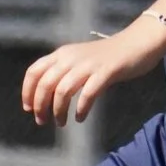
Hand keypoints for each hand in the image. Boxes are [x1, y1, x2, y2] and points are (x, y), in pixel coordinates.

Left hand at [22, 18, 165, 127]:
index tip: (29, 109)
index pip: (34, 72)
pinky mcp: (106, 71)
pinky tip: (80, 117)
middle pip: (45, 84)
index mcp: (62, 54)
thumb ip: (62, 73)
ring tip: (61, 123)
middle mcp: (71, 57)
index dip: (27, 92)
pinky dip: (81, 109)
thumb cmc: (107, 56)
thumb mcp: (78, 60)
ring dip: (59, 111)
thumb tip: (44, 98)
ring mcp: (89, 64)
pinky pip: (88, 94)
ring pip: (63, 91)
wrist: (138, 42)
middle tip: (43, 121)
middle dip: (40, 106)